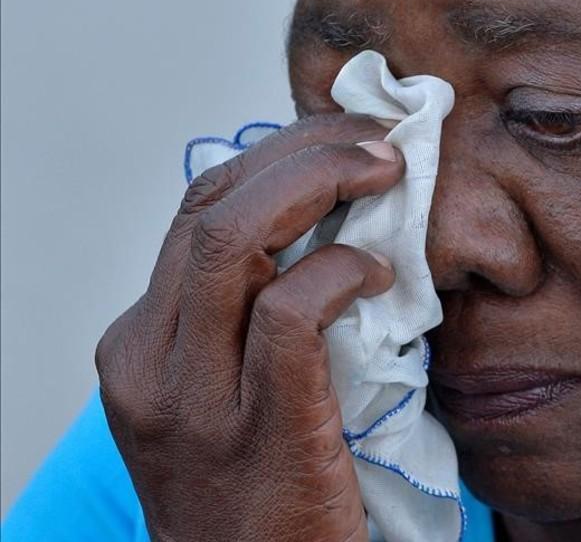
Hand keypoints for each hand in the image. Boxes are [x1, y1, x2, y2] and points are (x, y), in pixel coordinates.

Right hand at [95, 114, 402, 541]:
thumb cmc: (259, 495)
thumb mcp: (228, 396)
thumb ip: (251, 320)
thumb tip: (328, 226)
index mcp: (142, 344)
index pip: (199, 209)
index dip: (277, 156)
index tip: (344, 139)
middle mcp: (149, 362)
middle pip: (211, 206)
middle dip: (302, 151)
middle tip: (377, 142)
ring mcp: (194, 401)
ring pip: (231, 241)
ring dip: (320, 183)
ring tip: (386, 173)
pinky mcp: (258, 432)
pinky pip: (290, 315)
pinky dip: (339, 273)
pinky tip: (380, 276)